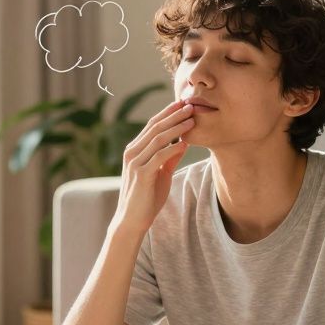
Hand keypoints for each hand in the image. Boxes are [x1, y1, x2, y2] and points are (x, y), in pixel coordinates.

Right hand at [111, 100, 195, 236]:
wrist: (133, 220)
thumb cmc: (146, 198)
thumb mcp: (161, 174)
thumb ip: (169, 159)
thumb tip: (183, 143)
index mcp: (135, 150)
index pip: (152, 125)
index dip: (168, 113)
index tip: (183, 104)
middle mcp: (132, 153)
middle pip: (155, 127)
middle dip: (173, 115)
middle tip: (190, 105)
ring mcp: (135, 163)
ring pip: (157, 139)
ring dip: (176, 128)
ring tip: (191, 120)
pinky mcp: (141, 174)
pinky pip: (159, 156)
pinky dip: (173, 148)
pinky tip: (185, 143)